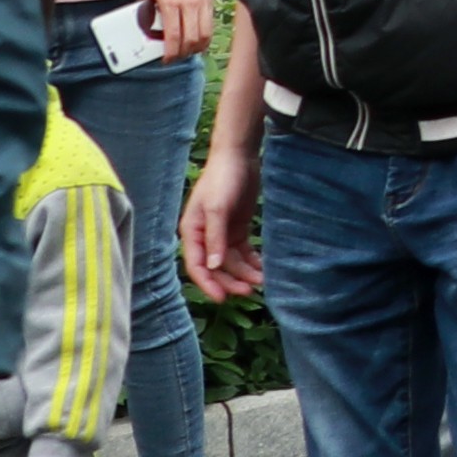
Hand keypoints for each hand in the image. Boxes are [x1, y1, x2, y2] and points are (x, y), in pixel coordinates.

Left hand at [149, 0, 217, 60]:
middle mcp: (189, 4)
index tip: (165, 60)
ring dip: (195, 49)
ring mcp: (202, 3)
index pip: (173, 35)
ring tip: (186, 52)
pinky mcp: (210, 2)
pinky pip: (210, 27)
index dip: (170, 52)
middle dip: (182, 54)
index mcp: (170, 2)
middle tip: (174, 58)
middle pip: (190, 40)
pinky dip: (204, 39)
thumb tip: (143, 25)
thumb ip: (144, 6)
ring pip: (204, 36)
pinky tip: (196, 42)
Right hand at [181, 156, 262, 301]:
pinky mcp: (238, 228)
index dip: (208, 284)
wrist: (239, 157)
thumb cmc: (223, 179)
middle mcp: (205, 236)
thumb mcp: (217, 208)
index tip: (222, 299)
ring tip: (263, 280)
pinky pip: (243, 252)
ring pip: (232, 262)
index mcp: (192, 232)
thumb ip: (215, 238)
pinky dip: (252, 261)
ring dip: (245, 273)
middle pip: (216, 267)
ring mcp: (222, 233)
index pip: (196, 265)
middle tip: (251, 290)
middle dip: (231, 281)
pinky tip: (264, 268)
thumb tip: (213, 266)